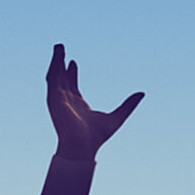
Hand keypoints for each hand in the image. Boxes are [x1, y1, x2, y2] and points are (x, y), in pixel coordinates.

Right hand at [46, 44, 142, 162]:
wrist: (82, 147)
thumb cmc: (97, 137)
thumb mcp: (118, 117)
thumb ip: (129, 105)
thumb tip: (142, 94)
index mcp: (78, 105)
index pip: (72, 85)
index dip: (71, 72)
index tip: (72, 61)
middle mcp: (66, 101)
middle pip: (62, 78)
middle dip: (60, 63)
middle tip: (61, 48)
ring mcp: (59, 100)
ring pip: (55, 76)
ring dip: (56, 61)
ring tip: (59, 47)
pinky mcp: (53, 99)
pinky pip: (52, 79)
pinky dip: (54, 68)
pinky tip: (57, 57)